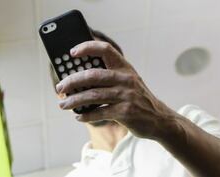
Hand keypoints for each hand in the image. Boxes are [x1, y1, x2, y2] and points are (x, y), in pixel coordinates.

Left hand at [56, 41, 179, 139]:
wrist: (159, 119)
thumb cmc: (136, 98)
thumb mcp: (128, 81)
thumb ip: (109, 76)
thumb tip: (76, 78)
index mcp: (125, 68)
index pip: (106, 49)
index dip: (88, 47)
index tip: (72, 52)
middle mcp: (126, 79)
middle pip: (93, 75)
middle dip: (72, 81)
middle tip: (59, 87)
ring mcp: (126, 96)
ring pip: (93, 95)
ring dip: (74, 101)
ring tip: (63, 104)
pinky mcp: (126, 112)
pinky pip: (99, 112)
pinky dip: (86, 115)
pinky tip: (78, 116)